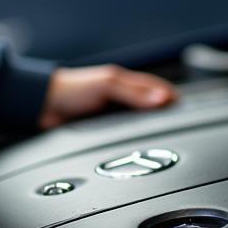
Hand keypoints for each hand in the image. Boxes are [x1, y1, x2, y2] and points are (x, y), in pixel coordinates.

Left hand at [38, 64, 176, 129]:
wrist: (40, 106)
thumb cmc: (69, 89)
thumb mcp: (106, 86)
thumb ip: (133, 93)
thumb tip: (162, 100)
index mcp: (122, 81)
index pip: (155, 87)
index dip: (171, 96)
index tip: (187, 107)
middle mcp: (118, 97)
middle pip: (149, 106)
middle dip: (164, 113)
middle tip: (183, 124)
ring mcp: (109, 114)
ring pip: (136, 122)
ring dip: (148, 128)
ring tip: (165, 138)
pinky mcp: (100, 130)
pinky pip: (122, 135)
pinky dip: (132, 139)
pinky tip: (137, 146)